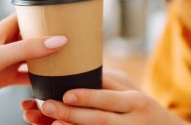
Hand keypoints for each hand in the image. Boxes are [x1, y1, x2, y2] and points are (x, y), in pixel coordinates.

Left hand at [0, 13, 65, 124]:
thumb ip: (28, 49)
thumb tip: (57, 40)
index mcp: (0, 31)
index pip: (26, 15)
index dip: (44, 13)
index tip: (64, 14)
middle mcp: (1, 44)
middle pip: (31, 36)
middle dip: (49, 36)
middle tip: (71, 38)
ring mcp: (1, 62)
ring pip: (29, 56)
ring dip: (44, 58)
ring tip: (65, 59)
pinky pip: (23, 75)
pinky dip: (35, 78)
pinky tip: (47, 81)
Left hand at [20, 69, 187, 124]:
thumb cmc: (143, 109)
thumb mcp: (132, 92)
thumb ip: (110, 84)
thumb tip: (79, 70)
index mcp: (135, 101)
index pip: (108, 98)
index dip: (87, 96)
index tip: (65, 93)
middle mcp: (132, 121)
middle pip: (99, 119)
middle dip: (71, 114)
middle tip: (47, 106)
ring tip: (52, 124)